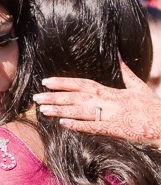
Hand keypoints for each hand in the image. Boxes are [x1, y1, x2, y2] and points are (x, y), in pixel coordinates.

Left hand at [33, 62, 160, 146]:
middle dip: (55, 96)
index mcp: (111, 91)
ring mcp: (111, 116)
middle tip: (36, 97)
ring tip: (43, 110)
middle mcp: (108, 101)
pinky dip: (79, 125)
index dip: (63, 82)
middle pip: (76, 97)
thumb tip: (119, 53)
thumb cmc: (152, 106)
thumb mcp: (138, 86)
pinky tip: (63, 125)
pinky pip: (93, 127)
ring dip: (61, 110)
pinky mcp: (116, 130)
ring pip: (81, 111)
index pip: (82, 84)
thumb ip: (126, 71)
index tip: (46, 81)